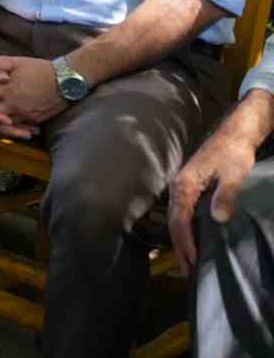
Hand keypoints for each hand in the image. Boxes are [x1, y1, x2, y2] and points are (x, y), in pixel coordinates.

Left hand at [0, 54, 66, 134]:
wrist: (66, 80)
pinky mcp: (34, 119)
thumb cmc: (40, 69)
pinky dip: (10, 128)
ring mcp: (24, 114)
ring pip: (3, 125)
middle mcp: (14, 104)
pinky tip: (4, 128)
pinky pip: (19, 127)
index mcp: (7, 88)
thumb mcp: (17, 61)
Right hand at [169, 129, 260, 273]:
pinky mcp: (190, 190)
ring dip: (181, 242)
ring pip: (176, 221)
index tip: (193, 261)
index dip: (185, 241)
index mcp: (184, 185)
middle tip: (188, 272)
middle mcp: (178, 189)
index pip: (179, 219)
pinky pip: (182, 216)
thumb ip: (225, 195)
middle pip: (173, 223)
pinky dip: (185, 232)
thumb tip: (218, 219)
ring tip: (189, 264)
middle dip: (180, 248)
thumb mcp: (234, 174)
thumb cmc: (234, 154)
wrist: (234, 135)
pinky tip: (193, 242)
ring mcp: (182, 189)